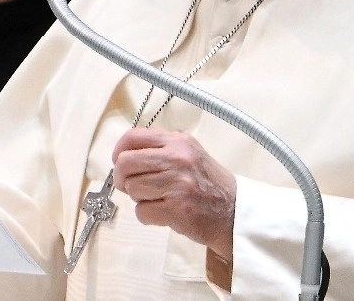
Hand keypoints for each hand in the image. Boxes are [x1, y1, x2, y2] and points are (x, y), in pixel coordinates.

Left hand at [112, 128, 235, 259]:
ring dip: (139, 198)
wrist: (235, 211)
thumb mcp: (189, 153)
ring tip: (158, 199)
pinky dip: (148, 216)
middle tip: (133, 186)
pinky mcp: (176, 209)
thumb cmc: (209, 183)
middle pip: (125, 164)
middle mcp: (177, 159)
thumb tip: (123, 157)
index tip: (120, 163)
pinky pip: (142, 212)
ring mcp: (177, 184)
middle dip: (123, 179)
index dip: (118, 152)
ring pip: (132, 189)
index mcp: (178, 142)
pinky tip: (163, 213)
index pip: (132, 137)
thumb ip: (160, 150)